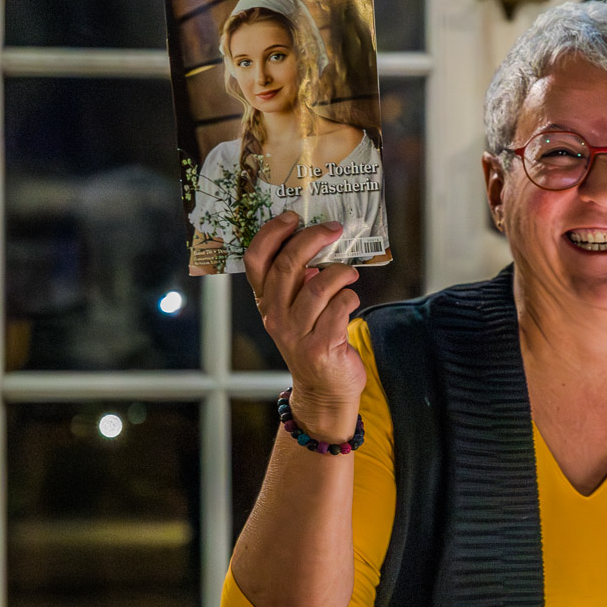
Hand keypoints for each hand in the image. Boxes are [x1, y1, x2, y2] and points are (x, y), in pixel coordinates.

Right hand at [244, 212, 366, 438]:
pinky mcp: (320, 347)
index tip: (292, 216)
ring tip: (350, 272)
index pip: (256, 260)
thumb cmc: (314, 340)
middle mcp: (275, 316)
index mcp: (266, 301)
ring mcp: (296, 333)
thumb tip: (316, 240)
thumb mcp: (296, 310)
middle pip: (288, 266)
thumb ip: (298, 280)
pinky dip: (349, 297)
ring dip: (340, 272)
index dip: (271, 234)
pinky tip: (350, 299)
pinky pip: (339, 308)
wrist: (324, 390)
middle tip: (334, 229)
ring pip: (318, 286)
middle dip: (312, 239)